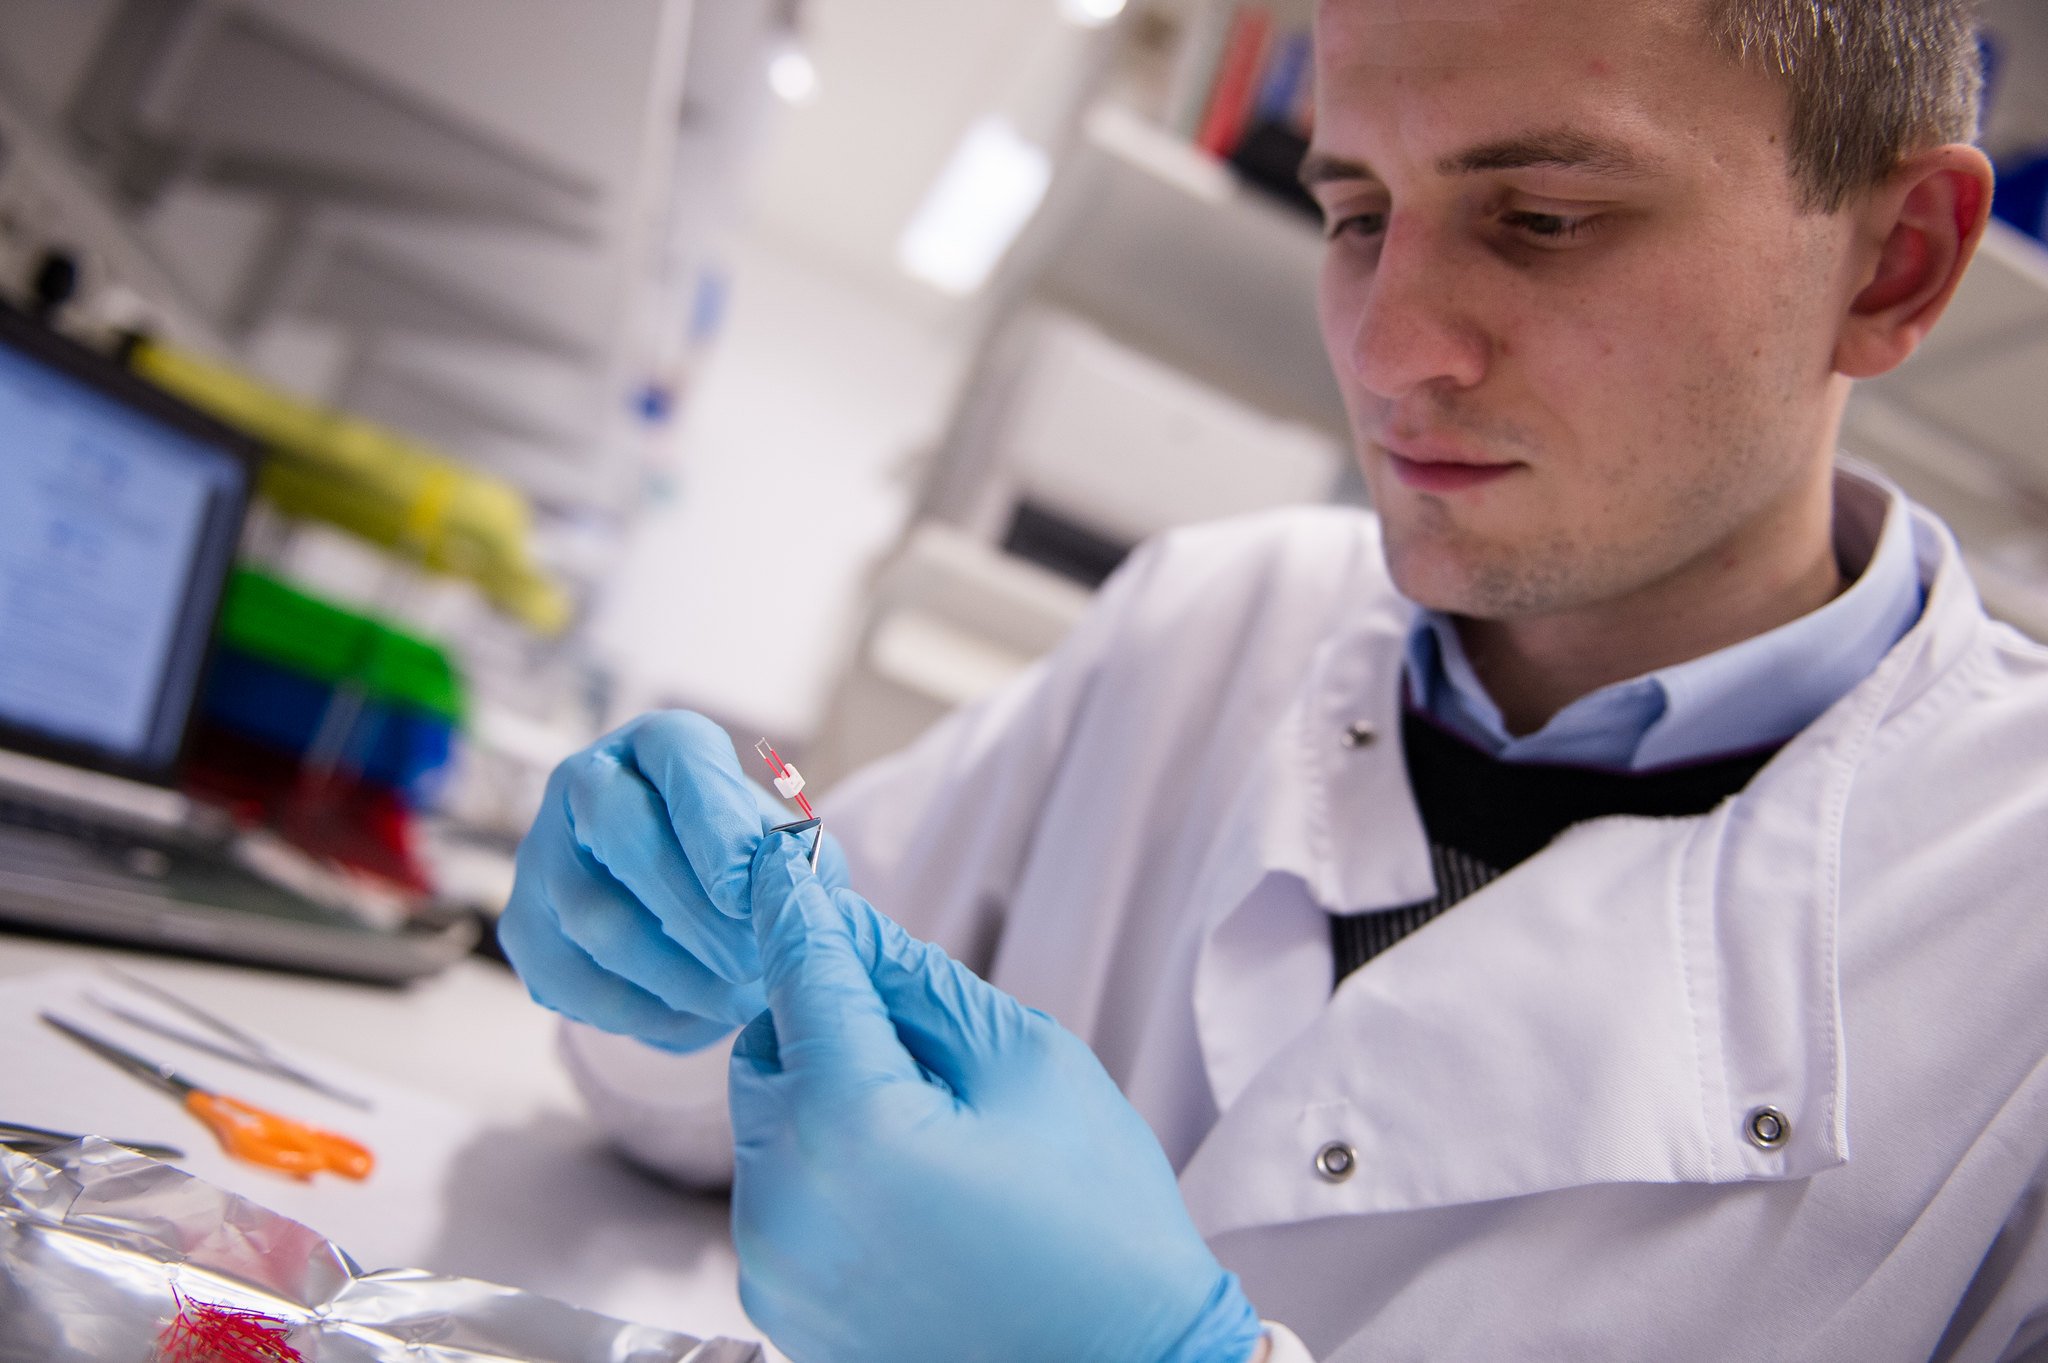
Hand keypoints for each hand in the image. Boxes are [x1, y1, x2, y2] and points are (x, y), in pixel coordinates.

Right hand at [496, 712, 847, 1051]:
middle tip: (751, 964)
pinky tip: (693, 1018)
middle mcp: (586, 782)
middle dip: (693, 910)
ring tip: (738, 1002)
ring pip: (593, 918)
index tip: (749, 892)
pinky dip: (640, 1011)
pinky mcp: (523, 928)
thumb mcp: (784, 848)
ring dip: (675, 974)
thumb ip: (797, 863)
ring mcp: (541, 855)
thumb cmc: (743, 865)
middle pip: (621, 833)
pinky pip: (572, 980)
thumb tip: (792, 894)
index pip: (678, 753)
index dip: (715, 823)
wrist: (679, 909)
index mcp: (661, 744)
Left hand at [728, 834, 1265, 1362]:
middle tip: (918, 1038)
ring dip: (826, 1100)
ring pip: (768, 1129)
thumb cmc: (1101, 1222)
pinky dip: (826, 1172)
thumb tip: (853, 930)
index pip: (802, 979)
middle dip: (823, 1023)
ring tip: (934, 1133)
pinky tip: (915, 1194)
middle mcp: (783, 1200)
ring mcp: (774, 1266)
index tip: (785, 864)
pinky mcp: (782, 1310)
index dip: (800, 913)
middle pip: (766, 1054)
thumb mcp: (1030, 1066)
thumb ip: (923, 988)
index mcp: (849, 1126)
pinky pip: (782, 1200)